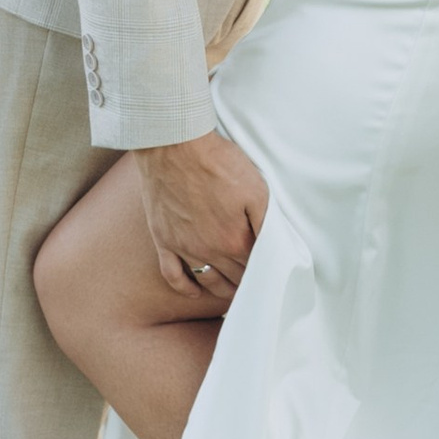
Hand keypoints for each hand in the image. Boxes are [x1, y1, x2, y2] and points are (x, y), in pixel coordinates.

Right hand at [134, 131, 268, 309]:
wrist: (174, 146)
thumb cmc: (218, 163)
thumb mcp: (256, 189)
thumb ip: (266, 222)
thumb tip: (276, 248)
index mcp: (234, 240)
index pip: (255, 268)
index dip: (265, 273)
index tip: (272, 276)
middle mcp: (208, 250)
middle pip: (233, 277)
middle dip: (248, 282)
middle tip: (258, 285)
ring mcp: (183, 247)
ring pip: (206, 279)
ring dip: (223, 289)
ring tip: (235, 291)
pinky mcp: (163, 238)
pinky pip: (172, 274)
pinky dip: (184, 287)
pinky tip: (195, 292)